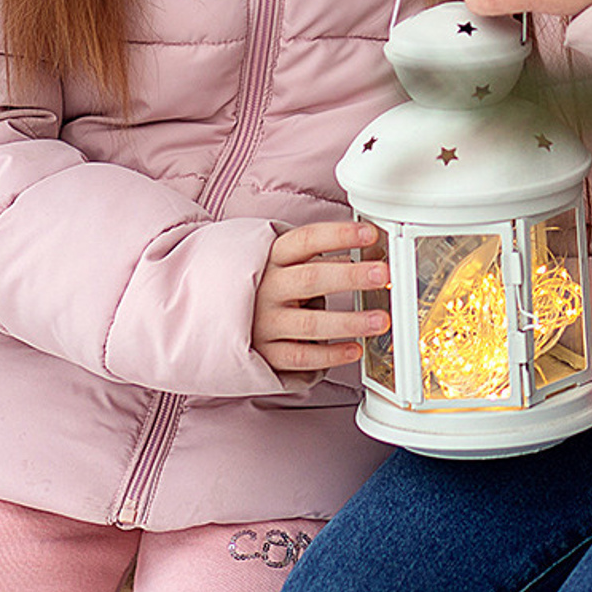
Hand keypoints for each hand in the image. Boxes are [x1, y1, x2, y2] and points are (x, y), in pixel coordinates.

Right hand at [252, 220, 389, 374]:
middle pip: (312, 279)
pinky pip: (300, 357)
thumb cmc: (259, 285)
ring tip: (380, 320)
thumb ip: (317, 259)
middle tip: (382, 274)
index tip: (370, 234)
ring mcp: (263, 322)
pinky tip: (354, 350)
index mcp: (271, 257)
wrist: (209, 315)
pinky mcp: (264, 353)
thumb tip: (361, 259)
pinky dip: (329, 355)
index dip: (340, 235)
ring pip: (310, 323)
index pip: (307, 240)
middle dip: (350, 276)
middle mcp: (266, 288)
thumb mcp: (280, 262)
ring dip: (349, 322)